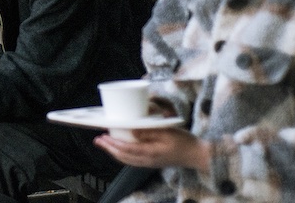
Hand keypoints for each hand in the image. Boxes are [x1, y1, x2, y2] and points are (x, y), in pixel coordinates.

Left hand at [93, 128, 208, 172]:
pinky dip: (123, 154)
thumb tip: (132, 131)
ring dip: (114, 152)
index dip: (112, 144)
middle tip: (98, 140)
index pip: (126, 150)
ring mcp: (149, 163)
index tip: (103, 136)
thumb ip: (149, 132)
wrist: (196, 155)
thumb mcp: (167, 132)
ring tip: (105, 144)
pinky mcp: (152, 162)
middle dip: (109, 148)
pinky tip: (120, 149)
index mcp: (150, 153)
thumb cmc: (183, 141)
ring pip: (126, 160)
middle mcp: (147, 160)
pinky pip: (132, 160)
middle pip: (123, 157)